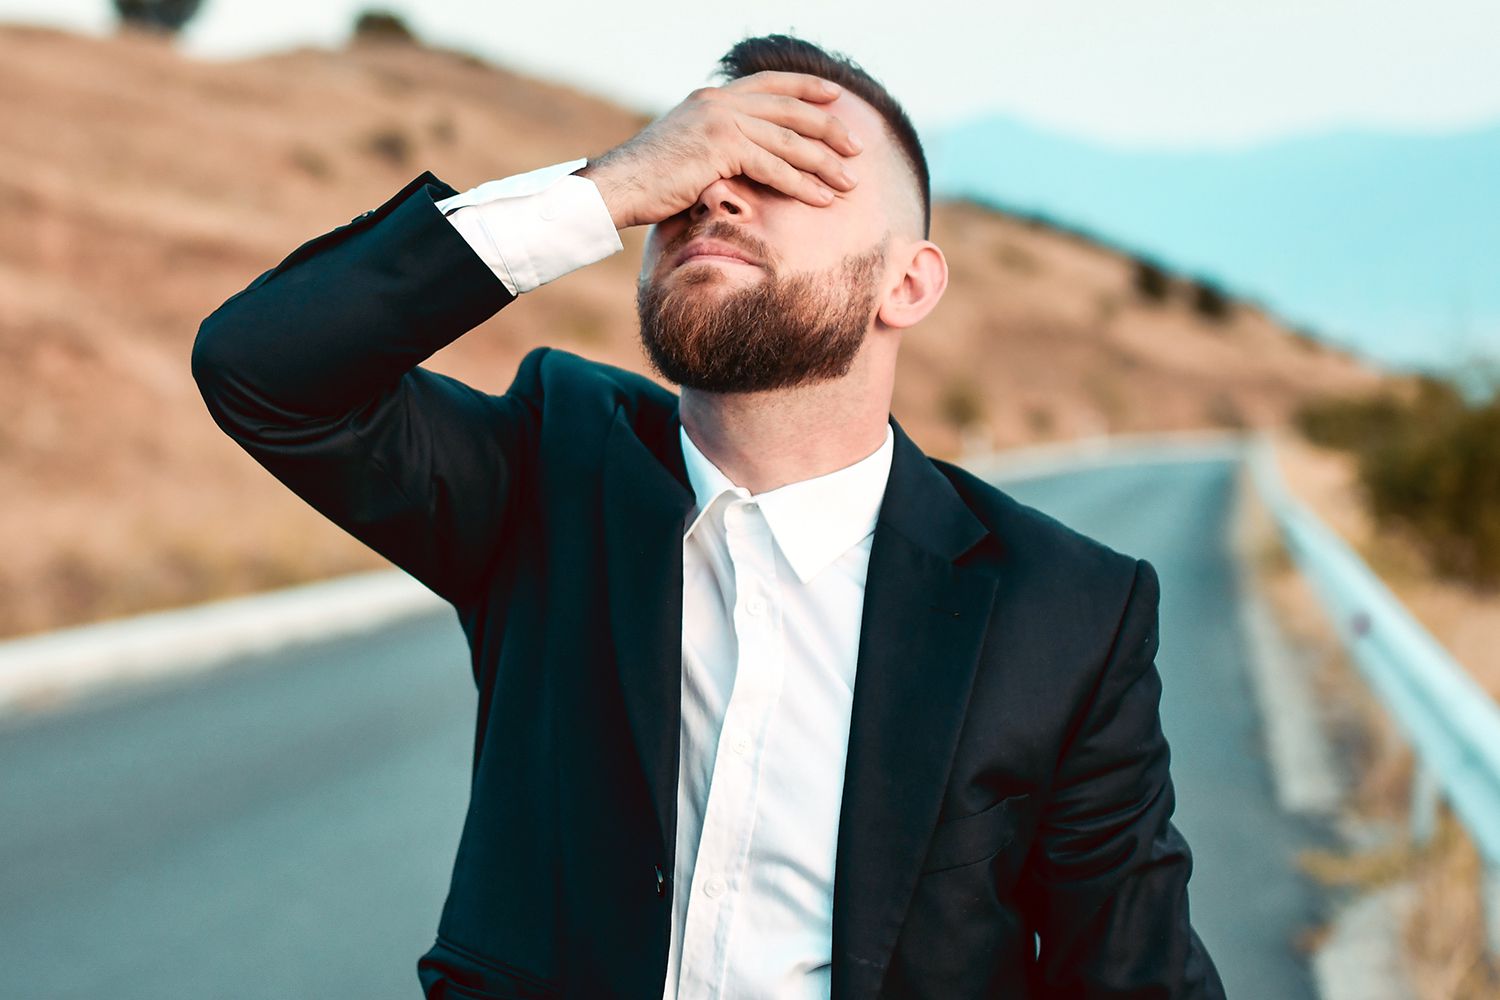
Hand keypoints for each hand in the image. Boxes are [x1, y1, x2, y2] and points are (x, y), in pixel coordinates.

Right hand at [574, 71, 863, 229]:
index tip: (836, 97)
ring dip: (825, 163)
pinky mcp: (722, 148)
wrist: (617, 187)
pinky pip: (774, 166)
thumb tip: (740, 162)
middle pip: (790, 109)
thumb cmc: (647, 182)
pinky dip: (803, 184)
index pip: (770, 85)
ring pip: (788, 140)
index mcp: (712, 99)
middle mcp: (720, 103)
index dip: (807, 88)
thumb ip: (716, 147)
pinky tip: (823, 198)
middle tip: (858, 146)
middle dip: (829, 128)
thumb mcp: (685, 152)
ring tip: (851, 181)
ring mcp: (721, 122)